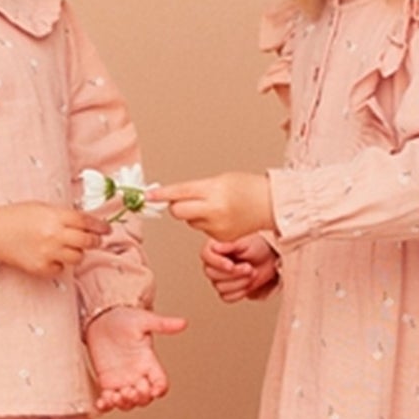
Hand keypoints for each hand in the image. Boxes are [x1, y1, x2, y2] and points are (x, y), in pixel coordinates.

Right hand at [0, 202, 108, 277]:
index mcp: (55, 216)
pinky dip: (60, 263)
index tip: (107, 229)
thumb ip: (64, 215)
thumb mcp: (42, 208)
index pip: (86, 222)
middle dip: (95, 241)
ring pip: (78, 257)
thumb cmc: (17, 217)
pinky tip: (51, 256)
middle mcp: (54, 235)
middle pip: (87, 241)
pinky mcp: (41, 268)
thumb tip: (86, 223)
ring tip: (70, 248)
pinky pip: (61, 268)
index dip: (100, 226)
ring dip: (78, 253)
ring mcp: (48, 253)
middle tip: (97, 240)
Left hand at [85, 306, 186, 411]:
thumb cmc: (123, 318)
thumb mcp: (143, 320)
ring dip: (124, 404)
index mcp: (149, 362)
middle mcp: (138, 374)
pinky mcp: (107, 382)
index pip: (160, 382)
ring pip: (129, 402)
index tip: (153, 390)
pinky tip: (102, 402)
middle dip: (139, 398)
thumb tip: (183, 323)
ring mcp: (122, 380)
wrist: (100, 317)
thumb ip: (162, 324)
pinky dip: (106, 405)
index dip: (159, 389)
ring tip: (115, 395)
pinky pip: (109, 400)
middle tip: (129, 390)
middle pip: (145, 398)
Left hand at [151, 173, 273, 241]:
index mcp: (214, 190)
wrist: (271, 204)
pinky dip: (207, 224)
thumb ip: (195, 189)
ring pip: (190, 221)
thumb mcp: (220, 180)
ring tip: (216, 207)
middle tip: (185, 200)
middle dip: (176, 206)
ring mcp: (217, 227)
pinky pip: (202, 231)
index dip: (160, 195)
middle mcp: (214, 210)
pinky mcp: (220, 239)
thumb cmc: (247, 187)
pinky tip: (222, 218)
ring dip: (195, 215)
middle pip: (178, 211)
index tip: (147, 196)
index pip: (179, 192)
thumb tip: (170, 197)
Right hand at [201, 234, 279, 302]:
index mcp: (214, 248)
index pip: (206, 255)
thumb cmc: (257, 247)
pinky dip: (240, 292)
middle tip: (249, 267)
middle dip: (234, 273)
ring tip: (252, 273)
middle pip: (212, 274)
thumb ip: (230, 245)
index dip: (217, 262)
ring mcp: (219, 278)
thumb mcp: (245, 243)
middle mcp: (214, 264)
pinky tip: (248, 284)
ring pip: (220, 287)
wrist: (270, 259)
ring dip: (239, 282)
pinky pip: (227, 297)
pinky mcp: (227, 290)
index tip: (231, 265)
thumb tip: (215, 246)